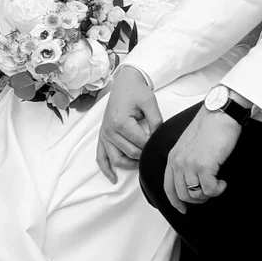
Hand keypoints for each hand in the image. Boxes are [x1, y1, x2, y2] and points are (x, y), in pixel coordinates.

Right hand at [97, 67, 162, 182]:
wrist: (124, 82)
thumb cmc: (136, 91)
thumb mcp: (150, 102)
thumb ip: (156, 121)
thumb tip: (158, 138)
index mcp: (120, 122)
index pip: (140, 142)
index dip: (153, 144)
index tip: (161, 141)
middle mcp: (109, 131)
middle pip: (130, 152)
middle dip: (145, 154)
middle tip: (155, 150)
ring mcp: (104, 135)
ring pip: (116, 159)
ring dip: (129, 165)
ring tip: (142, 164)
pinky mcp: (102, 137)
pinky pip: (101, 157)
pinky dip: (106, 169)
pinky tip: (113, 178)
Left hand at [165, 108, 241, 213]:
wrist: (219, 114)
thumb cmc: (209, 125)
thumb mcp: (188, 144)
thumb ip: (185, 160)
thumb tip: (192, 178)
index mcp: (173, 157)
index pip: (168, 187)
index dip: (175, 202)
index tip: (182, 209)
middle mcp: (178, 162)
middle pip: (182, 195)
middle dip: (197, 199)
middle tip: (209, 193)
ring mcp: (190, 165)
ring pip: (195, 195)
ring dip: (208, 194)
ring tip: (217, 185)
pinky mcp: (204, 166)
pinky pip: (210, 190)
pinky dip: (218, 189)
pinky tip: (222, 182)